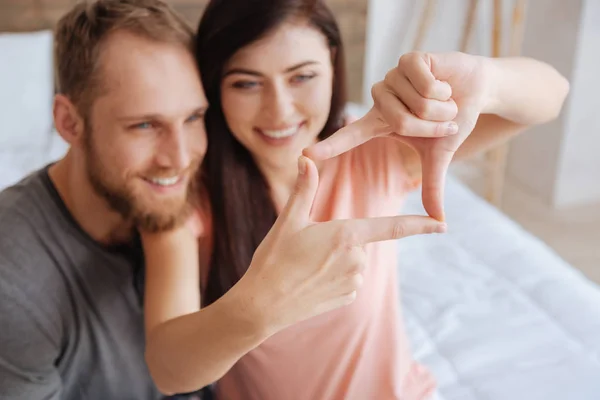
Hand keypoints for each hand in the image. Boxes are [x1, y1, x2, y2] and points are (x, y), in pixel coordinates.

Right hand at [234, 156, 445, 333]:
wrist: (263, 305)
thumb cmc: (274, 260)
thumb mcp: (288, 221)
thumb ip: (303, 190)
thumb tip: (306, 159)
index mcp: (345, 235)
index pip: (392, 227)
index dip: (420, 225)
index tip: (443, 223)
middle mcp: (356, 259)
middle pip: (358, 241)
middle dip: (339, 240)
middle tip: (306, 249)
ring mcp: (353, 282)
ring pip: (353, 261)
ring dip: (336, 260)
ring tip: (305, 267)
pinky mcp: (347, 298)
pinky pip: (349, 281)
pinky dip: (334, 278)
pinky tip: (311, 282)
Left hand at [305, 52, 492, 220]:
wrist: (477, 91)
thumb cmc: (452, 122)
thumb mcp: (439, 156)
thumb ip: (432, 186)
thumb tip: (439, 222)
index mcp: (380, 122)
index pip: (350, 136)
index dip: (330, 146)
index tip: (305, 155)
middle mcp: (381, 99)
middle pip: (402, 122)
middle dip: (432, 124)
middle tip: (442, 117)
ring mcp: (392, 77)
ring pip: (417, 104)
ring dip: (441, 107)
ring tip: (445, 99)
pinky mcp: (408, 60)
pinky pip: (426, 84)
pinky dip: (444, 89)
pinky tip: (445, 82)